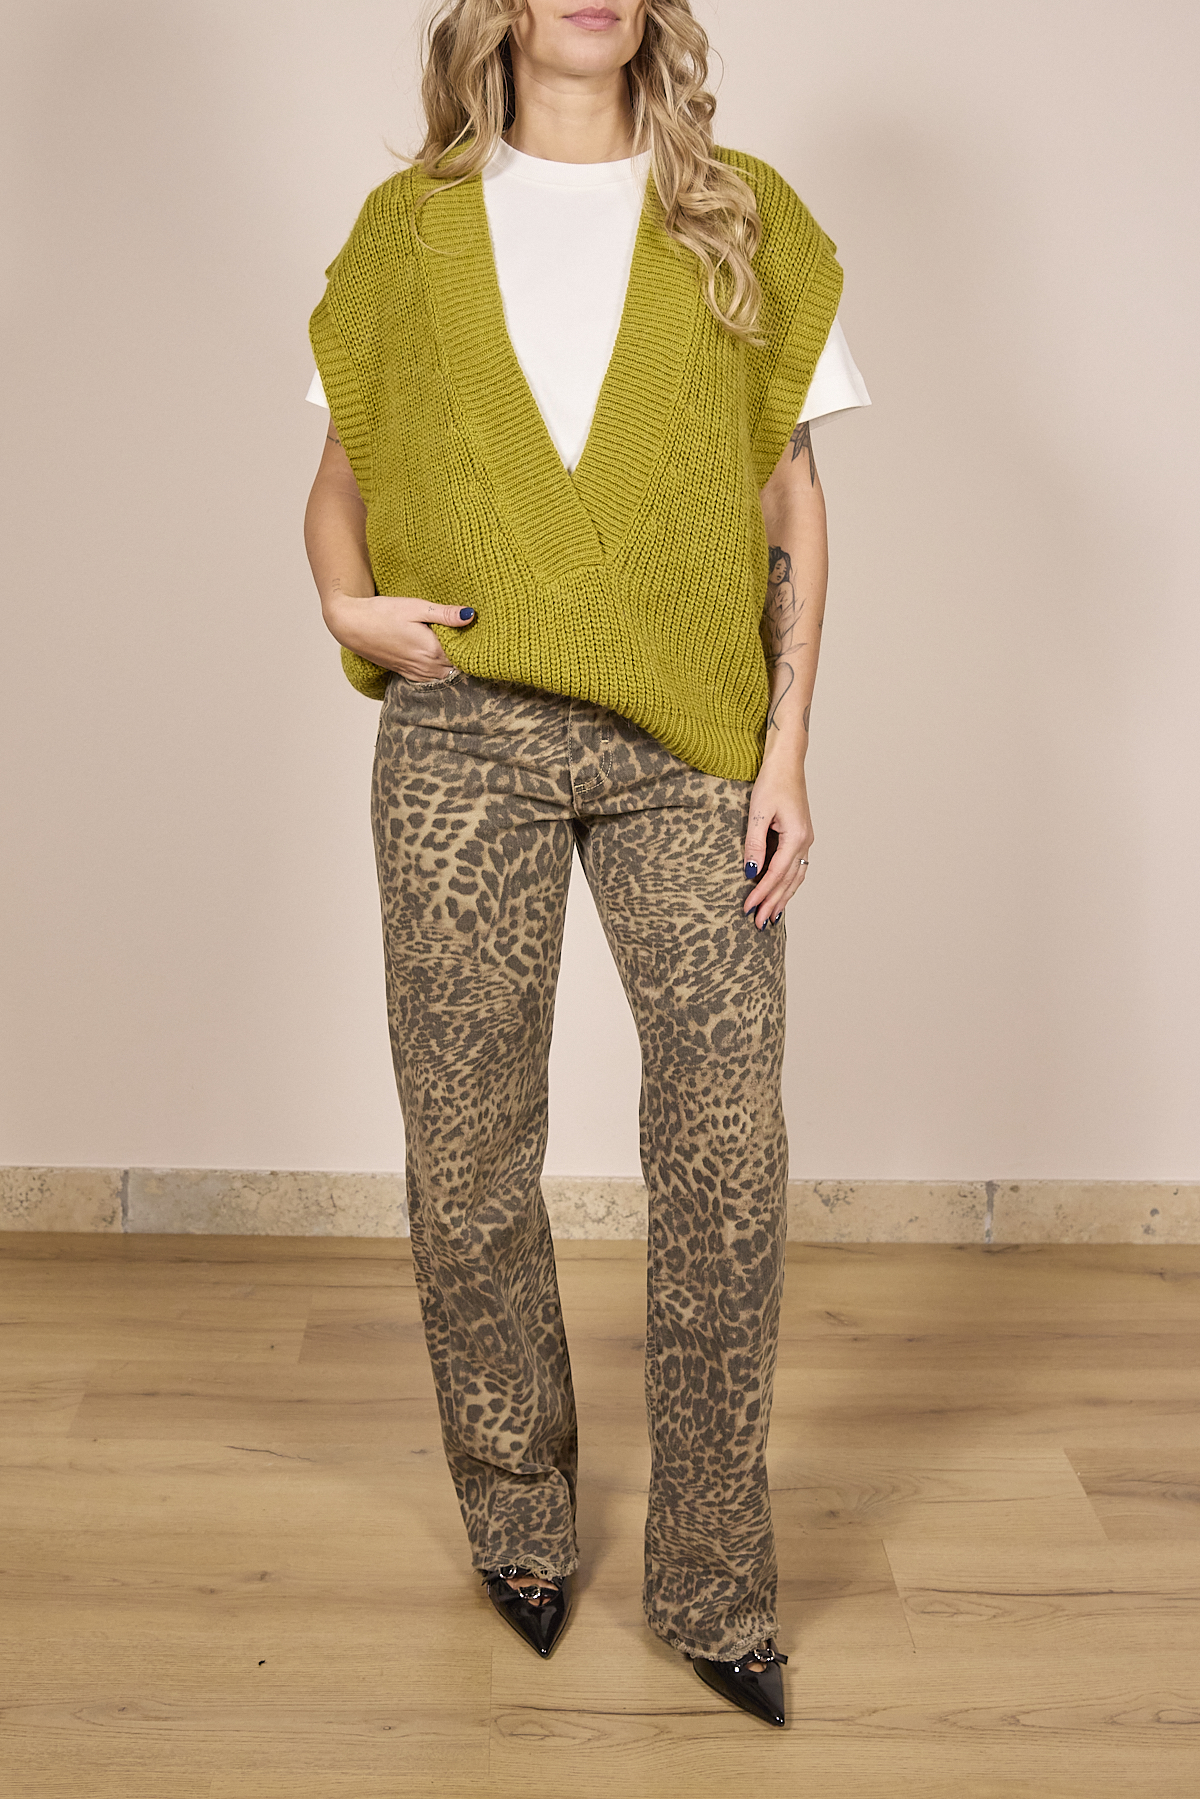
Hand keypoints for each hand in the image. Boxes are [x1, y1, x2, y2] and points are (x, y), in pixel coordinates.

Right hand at [323, 590, 476, 681]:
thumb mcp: (415, 607)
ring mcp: (417, 673)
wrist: (352, 625)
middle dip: (471, 659)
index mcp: (433, 650)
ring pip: (448, 676)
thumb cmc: (382, 613)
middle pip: (461, 669)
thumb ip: (445, 614)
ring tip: (467, 652)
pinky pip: (434, 679)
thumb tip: (471, 616)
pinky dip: (444, 672)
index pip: (467, 656)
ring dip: (458, 667)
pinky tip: (446, 660)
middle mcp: (427, 667)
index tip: (488, 638)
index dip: (479, 648)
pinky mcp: (409, 674)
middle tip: (483, 644)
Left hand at [742, 760, 812, 929]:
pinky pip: (796, 868)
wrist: (787, 763)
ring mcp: (806, 840)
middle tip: (759, 924)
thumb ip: (754, 844)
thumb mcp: (757, 812)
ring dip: (782, 898)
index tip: (748, 909)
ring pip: (795, 878)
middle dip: (773, 904)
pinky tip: (779, 894)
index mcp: (796, 837)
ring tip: (770, 917)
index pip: (776, 874)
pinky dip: (787, 885)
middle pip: (789, 882)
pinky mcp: (801, 837)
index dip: (762, 894)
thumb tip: (750, 872)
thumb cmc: (772, 782)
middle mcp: (805, 842)